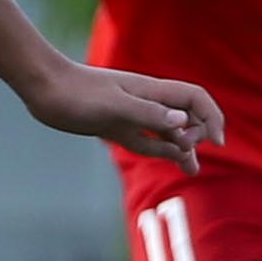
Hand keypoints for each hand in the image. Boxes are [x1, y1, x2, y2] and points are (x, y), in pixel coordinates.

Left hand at [31, 60, 225, 171]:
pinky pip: (147, 140)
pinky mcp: (117, 126)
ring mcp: (132, 115)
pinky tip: (169, 161)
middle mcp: (147, 102)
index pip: (195, 99)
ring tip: (193, 172)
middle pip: (186, 117)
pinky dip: (160, 150)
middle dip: (197, 135)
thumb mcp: (114, 106)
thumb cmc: (77, 94)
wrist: (44, 88)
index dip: (212, 117)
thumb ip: (148, 114)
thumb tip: (182, 123)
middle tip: (186, 153)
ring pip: (167, 132)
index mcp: (152, 92)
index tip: (217, 142)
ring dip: (181, 149)